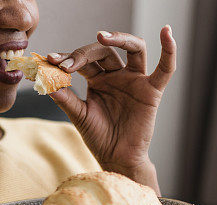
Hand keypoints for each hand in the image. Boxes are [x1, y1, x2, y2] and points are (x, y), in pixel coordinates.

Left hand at [46, 27, 175, 183]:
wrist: (116, 159)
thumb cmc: (99, 138)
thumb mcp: (79, 116)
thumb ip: (66, 98)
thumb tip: (47, 83)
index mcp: (99, 79)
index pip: (84, 60)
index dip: (68, 58)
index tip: (50, 60)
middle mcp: (117, 75)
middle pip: (105, 51)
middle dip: (85, 52)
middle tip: (68, 62)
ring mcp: (135, 81)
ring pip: (134, 49)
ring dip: (120, 38)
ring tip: (103, 37)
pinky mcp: (151, 91)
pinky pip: (165, 69)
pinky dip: (169, 50)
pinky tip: (167, 33)